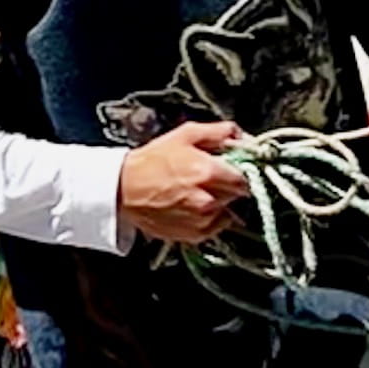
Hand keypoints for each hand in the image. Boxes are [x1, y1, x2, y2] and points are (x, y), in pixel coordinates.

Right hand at [118, 119, 249, 243]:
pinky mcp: (194, 235)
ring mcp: (201, 220)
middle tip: (211, 178)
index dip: (238, 172)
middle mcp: (208, 200)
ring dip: (219, 203)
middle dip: (228, 186)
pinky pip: (215, 227)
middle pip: (237, 195)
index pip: (244, 178)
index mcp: (209, 172)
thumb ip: (218, 132)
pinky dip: (210, 218)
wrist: (124, 190)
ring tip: (198, 192)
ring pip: (227, 211)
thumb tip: (241, 134)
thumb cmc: (152, 161)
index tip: (230, 168)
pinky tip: (193, 206)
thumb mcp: (185, 134)